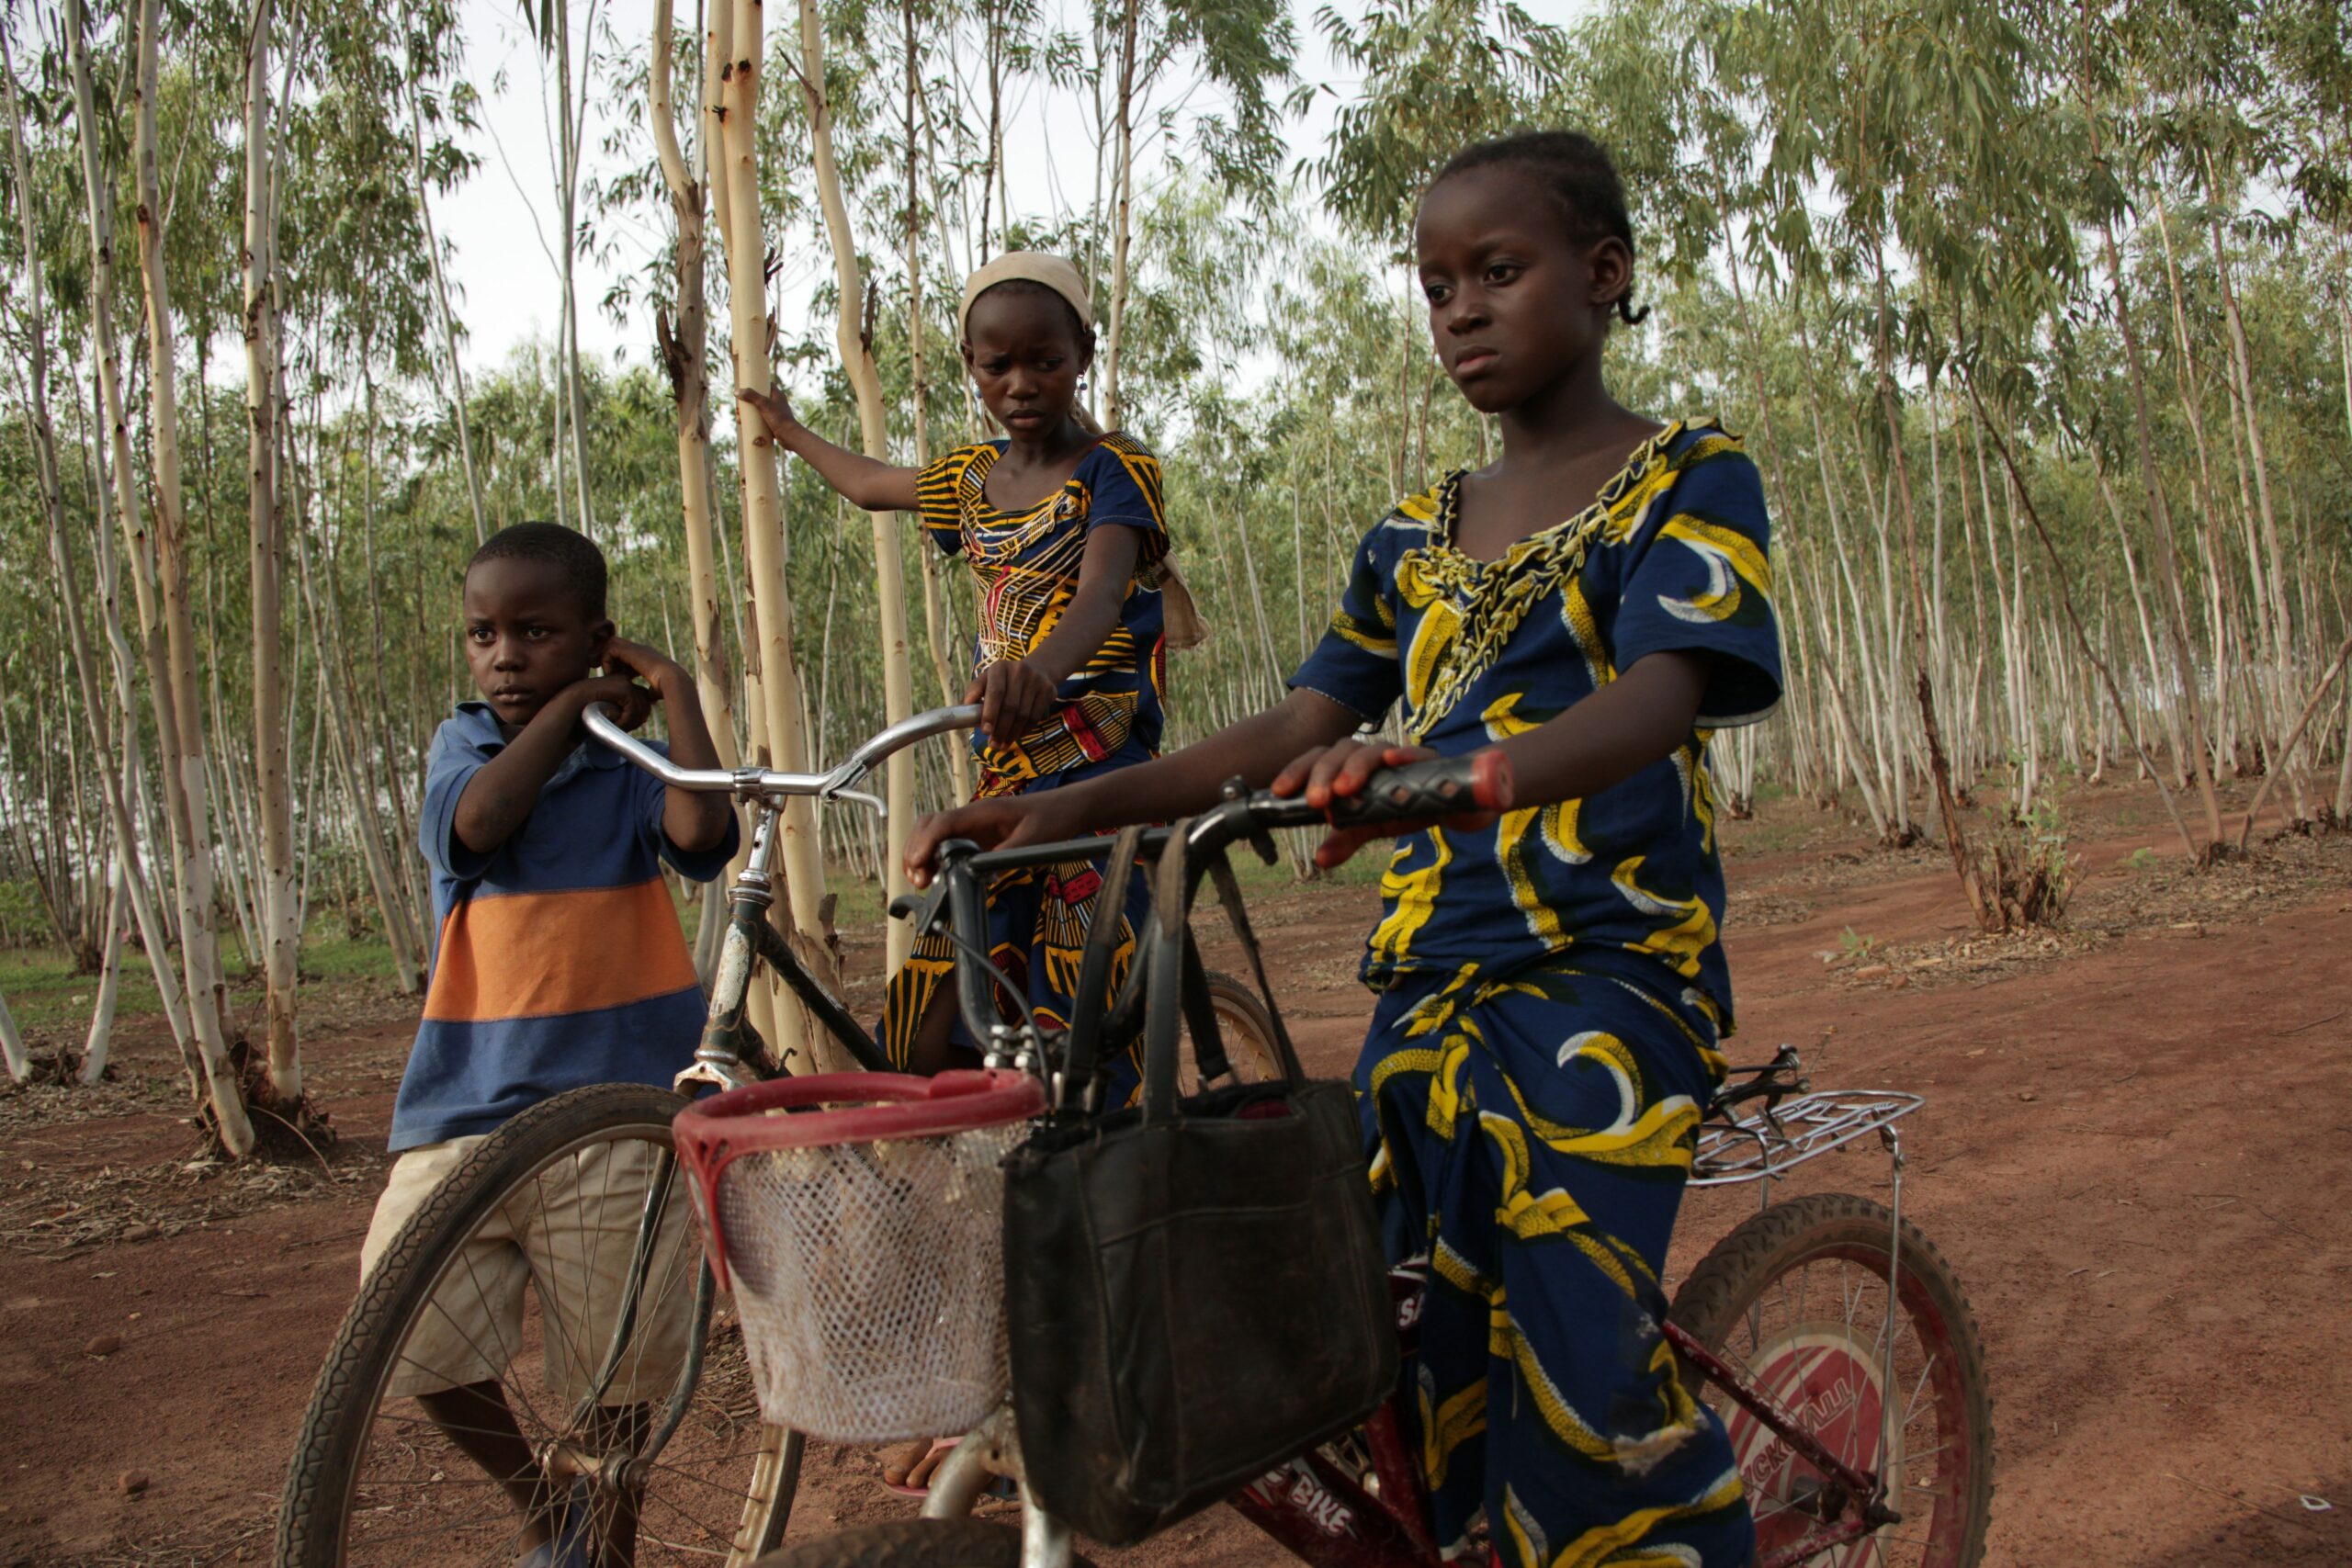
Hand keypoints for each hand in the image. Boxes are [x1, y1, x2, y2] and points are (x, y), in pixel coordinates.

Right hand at [564, 672, 655, 732]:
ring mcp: (624, 682)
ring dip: (630, 722)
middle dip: (637, 720)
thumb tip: (645, 718)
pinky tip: (613, 722)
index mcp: (621, 684)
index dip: (636, 718)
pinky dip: (626, 720)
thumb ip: (626, 713)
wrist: (567, 710)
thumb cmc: (585, 715)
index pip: (644, 702)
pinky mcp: (622, 687)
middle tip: (621, 727)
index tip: (622, 726)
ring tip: (615, 726)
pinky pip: (634, 708)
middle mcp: (624, 680)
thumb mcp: (609, 714)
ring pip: (642, 707)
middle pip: (646, 704)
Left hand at [600, 637, 686, 702]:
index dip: (618, 665)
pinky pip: (609, 649)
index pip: (626, 654)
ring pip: (611, 645)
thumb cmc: (666, 689)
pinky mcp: (630, 650)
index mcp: (646, 657)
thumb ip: (651, 692)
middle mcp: (640, 649)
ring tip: (609, 674)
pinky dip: (607, 661)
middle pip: (617, 645)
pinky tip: (612, 674)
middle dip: (610, 658)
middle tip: (610, 674)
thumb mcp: (656, 690)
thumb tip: (650, 700)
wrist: (672, 681)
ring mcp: (636, 648)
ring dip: (606, 659)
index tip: (617, 678)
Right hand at [736, 385, 798, 445]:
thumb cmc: (779, 418)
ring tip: (738, 417)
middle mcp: (777, 403)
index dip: (756, 384)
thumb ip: (751, 396)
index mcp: (777, 395)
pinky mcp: (773, 424)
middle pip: (759, 399)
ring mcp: (775, 414)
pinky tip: (743, 425)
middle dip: (747, 402)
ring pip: (758, 411)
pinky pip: (760, 421)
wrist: (790, 436)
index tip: (746, 387)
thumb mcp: (764, 404)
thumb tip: (736, 392)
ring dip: (748, 414)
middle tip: (738, 406)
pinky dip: (752, 422)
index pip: (766, 385)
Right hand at [904, 791, 1084, 888]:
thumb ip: (1007, 855)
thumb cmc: (1053, 819)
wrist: (1067, 809)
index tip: (918, 866)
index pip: (941, 823)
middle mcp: (971, 817)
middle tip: (919, 881)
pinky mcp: (978, 837)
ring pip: (933, 834)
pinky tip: (936, 876)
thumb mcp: (1034, 839)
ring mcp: (973, 826)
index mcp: (982, 812)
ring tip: (922, 881)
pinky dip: (935, 858)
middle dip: (916, 851)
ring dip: (922, 855)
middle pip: (928, 826)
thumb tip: (978, 872)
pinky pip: (947, 844)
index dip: (924, 844)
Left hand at [964, 658, 1058, 747]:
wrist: (1037, 671)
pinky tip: (1015, 737)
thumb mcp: (987, 679)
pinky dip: (1024, 731)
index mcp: (1000, 667)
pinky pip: (1035, 717)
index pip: (996, 692)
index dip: (990, 713)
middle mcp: (1020, 671)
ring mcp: (1036, 680)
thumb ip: (975, 690)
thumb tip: (967, 706)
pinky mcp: (1048, 691)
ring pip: (1023, 715)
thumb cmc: (1005, 680)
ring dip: (1012, 734)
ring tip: (1002, 745)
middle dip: (1000, 729)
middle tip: (993, 744)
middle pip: (1010, 706)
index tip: (985, 731)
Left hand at [1271, 740, 1506, 869]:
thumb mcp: (1373, 826)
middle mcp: (1372, 759)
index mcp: (1351, 769)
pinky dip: (1405, 754)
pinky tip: (1394, 760)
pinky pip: (1417, 753)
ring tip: (1345, 789)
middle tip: (1316, 800)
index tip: (1278, 791)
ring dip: (1356, 766)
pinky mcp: (1431, 762)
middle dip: (1323, 773)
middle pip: (1340, 751)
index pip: (1318, 760)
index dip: (1297, 771)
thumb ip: (1346, 838)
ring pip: (1372, 750)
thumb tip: (1320, 859)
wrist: (1460, 804)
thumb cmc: (1408, 807)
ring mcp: (1400, 757)